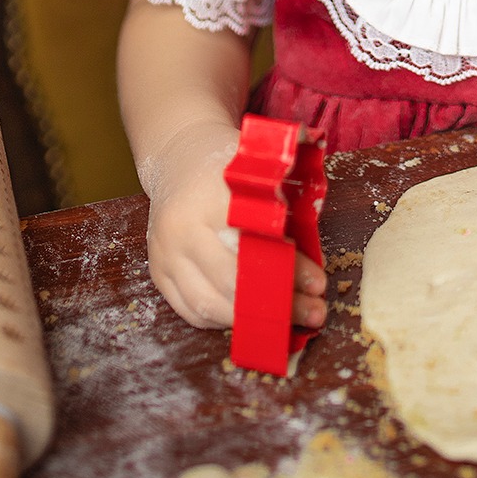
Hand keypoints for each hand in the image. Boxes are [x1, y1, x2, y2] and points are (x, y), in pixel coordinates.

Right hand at [144, 118, 326, 332]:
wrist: (178, 155)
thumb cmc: (228, 163)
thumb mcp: (258, 167)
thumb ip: (283, 201)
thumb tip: (315, 252)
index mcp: (210, 197)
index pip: (255, 243)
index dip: (289, 268)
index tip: (318, 282)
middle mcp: (182, 229)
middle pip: (231, 280)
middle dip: (277, 303)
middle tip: (314, 311)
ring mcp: (165, 254)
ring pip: (209, 304)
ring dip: (251, 319)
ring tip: (288, 322)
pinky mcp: (158, 272)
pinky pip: (191, 311)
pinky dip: (224, 320)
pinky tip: (251, 316)